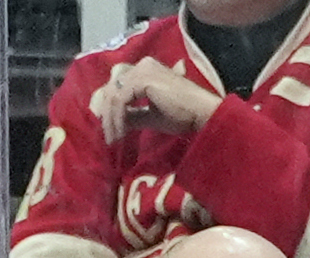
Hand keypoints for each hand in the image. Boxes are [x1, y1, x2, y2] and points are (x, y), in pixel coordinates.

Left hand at [94, 59, 223, 144]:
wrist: (202, 114)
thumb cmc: (183, 115)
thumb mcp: (151, 116)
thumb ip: (133, 115)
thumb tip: (117, 122)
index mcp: (145, 69)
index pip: (118, 85)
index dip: (110, 107)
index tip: (110, 130)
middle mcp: (142, 65)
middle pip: (112, 87)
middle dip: (107, 113)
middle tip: (108, 136)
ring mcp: (142, 70)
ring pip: (114, 95)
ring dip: (111, 120)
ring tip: (114, 139)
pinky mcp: (142, 80)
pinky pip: (121, 101)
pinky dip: (118, 119)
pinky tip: (121, 134)